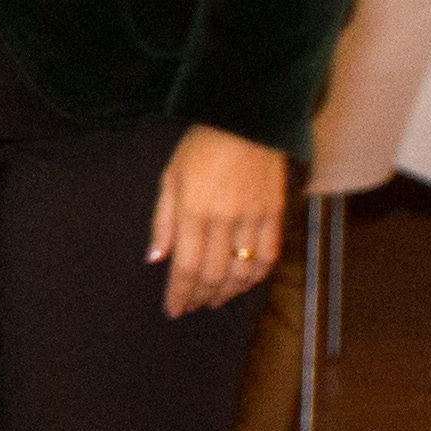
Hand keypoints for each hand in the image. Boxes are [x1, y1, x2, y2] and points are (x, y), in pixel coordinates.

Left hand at [146, 124, 290, 318]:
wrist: (248, 120)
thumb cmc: (201, 147)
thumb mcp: (170, 178)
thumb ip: (162, 221)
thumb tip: (155, 258)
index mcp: (193, 211)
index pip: (185, 267)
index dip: (179, 294)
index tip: (173, 310)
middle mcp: (224, 219)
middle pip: (213, 274)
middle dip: (200, 296)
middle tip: (191, 307)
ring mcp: (253, 218)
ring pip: (243, 271)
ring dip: (228, 292)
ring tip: (214, 299)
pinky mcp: (275, 213)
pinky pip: (268, 255)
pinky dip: (257, 276)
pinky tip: (245, 283)